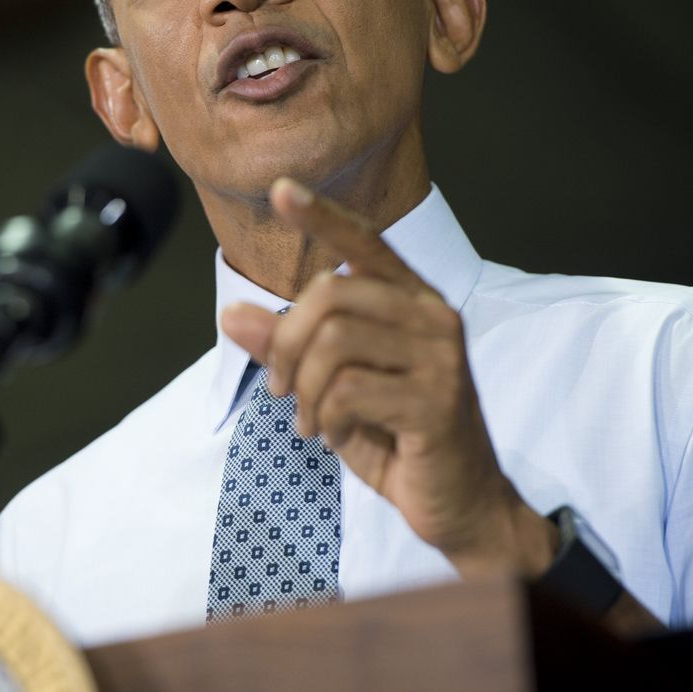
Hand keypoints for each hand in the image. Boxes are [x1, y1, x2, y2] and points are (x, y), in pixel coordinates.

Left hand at [221, 178, 556, 577]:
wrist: (460, 503)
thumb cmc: (396, 436)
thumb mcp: (330, 388)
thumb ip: (287, 348)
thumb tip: (232, 315)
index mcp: (411, 300)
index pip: (364, 242)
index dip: (321, 216)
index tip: (280, 190)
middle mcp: (432, 316)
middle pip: (330, 295)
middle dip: (285, 346)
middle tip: (282, 391)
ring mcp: (441, 358)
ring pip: (332, 344)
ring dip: (304, 391)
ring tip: (312, 420)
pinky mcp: (437, 402)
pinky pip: (348, 393)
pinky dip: (326, 419)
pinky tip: (337, 436)